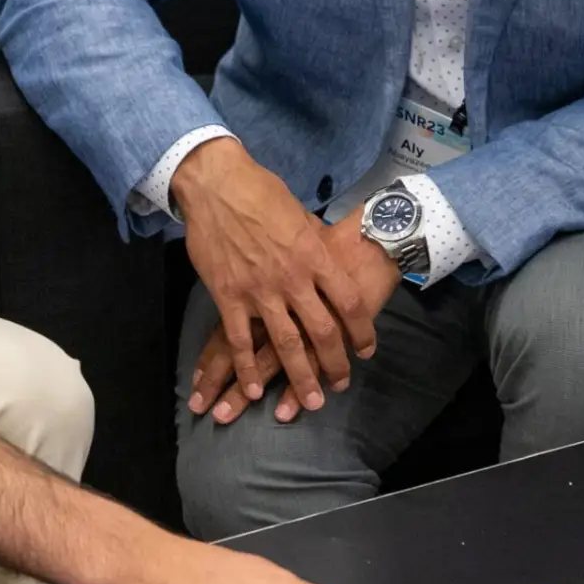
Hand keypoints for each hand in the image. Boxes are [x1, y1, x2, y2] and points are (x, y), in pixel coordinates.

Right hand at [190, 207, 401, 423]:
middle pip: (323, 330)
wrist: (217, 183)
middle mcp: (293, 278)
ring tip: (312, 400)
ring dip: (301, 376)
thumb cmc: (261, 190)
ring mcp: (260, 290)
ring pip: (286, 343)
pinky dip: (247, 367)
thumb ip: (313, 243)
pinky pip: (240, 340)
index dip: (362, 330)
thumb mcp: (300, 214)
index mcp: (315, 255)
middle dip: (335, 362)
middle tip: (342, 383)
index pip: (349, 302)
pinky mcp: (229, 295)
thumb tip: (326, 254)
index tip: (366, 349)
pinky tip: (256, 388)